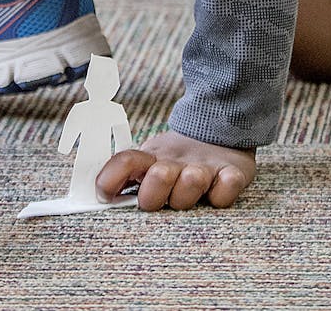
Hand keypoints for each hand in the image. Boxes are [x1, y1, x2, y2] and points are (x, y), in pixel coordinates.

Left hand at [96, 129, 255, 210]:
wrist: (217, 129)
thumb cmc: (175, 159)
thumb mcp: (149, 161)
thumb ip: (127, 176)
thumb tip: (98, 194)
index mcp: (151, 158)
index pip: (125, 161)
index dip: (110, 178)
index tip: (104, 196)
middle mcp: (175, 162)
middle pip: (158, 177)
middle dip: (153, 195)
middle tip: (157, 200)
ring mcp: (204, 166)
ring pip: (191, 182)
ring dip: (187, 193)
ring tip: (189, 192)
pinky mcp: (232, 171)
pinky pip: (227, 188)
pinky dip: (222, 194)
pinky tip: (218, 190)